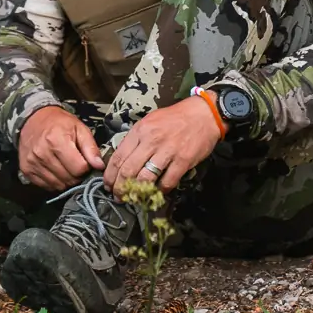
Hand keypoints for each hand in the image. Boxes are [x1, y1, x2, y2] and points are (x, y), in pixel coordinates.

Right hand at [17, 105, 103, 190]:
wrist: (33, 119)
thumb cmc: (59, 123)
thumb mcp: (79, 128)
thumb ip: (91, 148)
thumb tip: (99, 166)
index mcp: (56, 140)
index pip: (79, 168)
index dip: (86, 167)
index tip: (84, 160)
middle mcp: (42, 153)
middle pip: (68, 178)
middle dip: (76, 175)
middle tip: (76, 164)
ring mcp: (32, 162)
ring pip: (58, 185)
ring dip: (66, 180)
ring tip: (66, 166)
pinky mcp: (26, 170)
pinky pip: (46, 186)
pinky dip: (54, 181)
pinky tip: (56, 170)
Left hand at [103, 97, 221, 192]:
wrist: (204, 114)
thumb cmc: (176, 118)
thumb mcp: (150, 121)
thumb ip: (136, 139)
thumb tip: (123, 160)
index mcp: (140, 130)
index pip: (118, 156)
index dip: (110, 175)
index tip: (108, 185)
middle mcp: (151, 140)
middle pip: (128, 170)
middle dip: (120, 187)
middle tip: (118, 196)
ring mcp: (168, 150)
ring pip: (145, 178)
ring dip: (137, 192)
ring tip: (134, 198)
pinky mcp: (183, 160)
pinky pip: (167, 181)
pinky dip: (160, 190)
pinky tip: (156, 192)